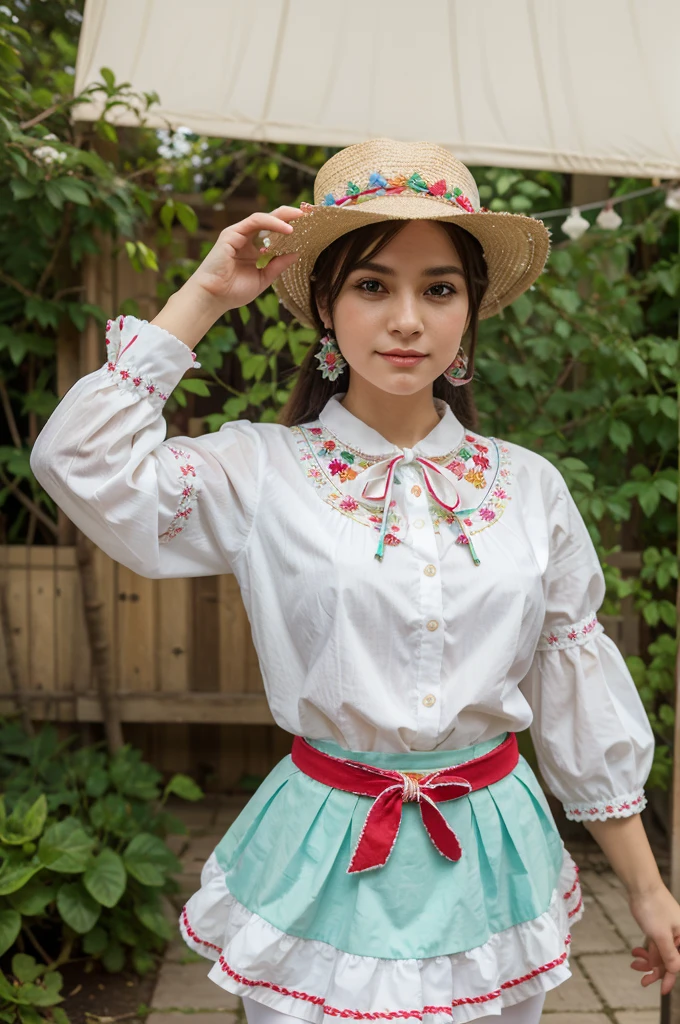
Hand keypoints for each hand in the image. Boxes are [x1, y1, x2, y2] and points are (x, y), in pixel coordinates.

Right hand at [189, 205, 305, 311]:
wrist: (214, 297)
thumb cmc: (234, 291)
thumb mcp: (264, 278)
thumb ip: (278, 265)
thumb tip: (297, 253)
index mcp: (253, 248)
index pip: (273, 232)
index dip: (290, 227)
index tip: (308, 226)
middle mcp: (246, 238)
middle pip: (270, 220)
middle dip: (289, 215)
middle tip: (308, 214)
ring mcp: (238, 234)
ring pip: (264, 217)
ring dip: (284, 216)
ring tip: (301, 219)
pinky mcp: (232, 233)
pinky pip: (255, 221)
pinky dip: (272, 222)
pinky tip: (287, 229)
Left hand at [628, 881, 679, 994]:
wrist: (641, 885)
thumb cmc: (653, 906)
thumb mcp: (661, 935)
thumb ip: (668, 955)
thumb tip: (674, 971)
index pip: (678, 963)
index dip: (669, 978)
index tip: (661, 990)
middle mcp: (679, 936)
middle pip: (669, 960)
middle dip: (655, 970)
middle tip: (642, 980)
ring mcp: (668, 932)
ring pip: (660, 953)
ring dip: (648, 961)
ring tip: (635, 964)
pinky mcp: (657, 927)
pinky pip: (654, 944)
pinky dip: (645, 950)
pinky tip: (636, 953)